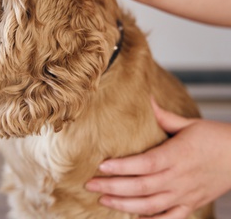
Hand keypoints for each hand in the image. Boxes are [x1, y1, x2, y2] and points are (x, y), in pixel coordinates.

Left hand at [85, 100, 230, 217]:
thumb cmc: (215, 139)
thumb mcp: (189, 123)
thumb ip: (163, 115)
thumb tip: (144, 98)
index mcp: (177, 156)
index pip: (144, 164)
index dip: (122, 167)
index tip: (101, 166)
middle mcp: (178, 178)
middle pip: (141, 187)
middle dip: (113, 187)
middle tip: (90, 184)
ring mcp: (184, 195)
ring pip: (150, 206)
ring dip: (124, 205)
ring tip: (103, 200)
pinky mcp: (190, 204)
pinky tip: (134, 217)